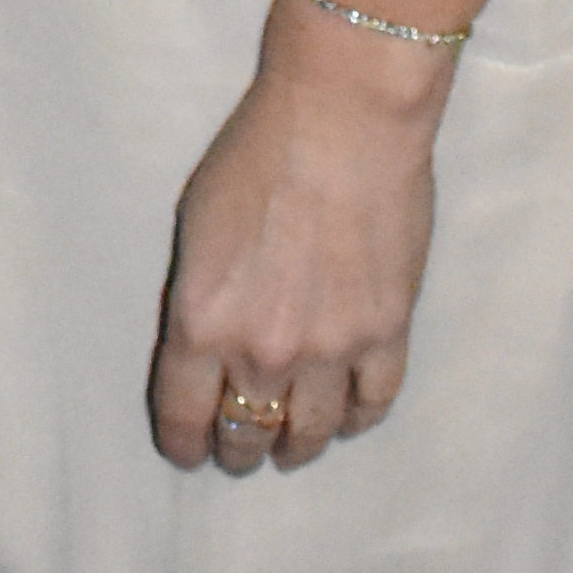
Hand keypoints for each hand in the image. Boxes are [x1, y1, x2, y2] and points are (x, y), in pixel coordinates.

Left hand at [149, 23, 439, 474]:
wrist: (343, 119)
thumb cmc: (257, 154)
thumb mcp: (195, 230)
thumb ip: (201, 299)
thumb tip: (210, 342)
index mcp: (203, 323)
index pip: (184, 416)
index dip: (185, 443)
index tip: (189, 453)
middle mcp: (263, 350)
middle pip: (246, 432)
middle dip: (238, 449)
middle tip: (240, 451)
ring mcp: (331, 348)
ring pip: (311, 432)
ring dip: (297, 447)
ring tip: (292, 448)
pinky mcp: (388, 333)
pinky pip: (373, 404)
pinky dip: (357, 419)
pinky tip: (347, 418)